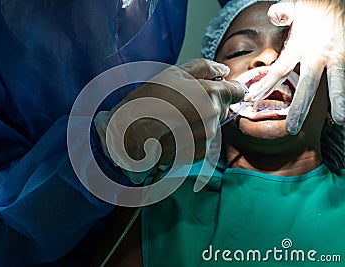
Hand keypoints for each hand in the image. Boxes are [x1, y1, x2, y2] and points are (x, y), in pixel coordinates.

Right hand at [95, 59, 244, 181]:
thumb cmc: (149, 100)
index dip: (227, 89)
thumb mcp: (174, 73)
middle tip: (182, 104)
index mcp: (211, 92)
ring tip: (175, 120)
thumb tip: (225, 71)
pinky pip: (203, 140)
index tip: (215, 89)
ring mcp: (208, 136)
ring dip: (198, 121)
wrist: (130, 134)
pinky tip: (175, 133)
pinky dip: (192, 137)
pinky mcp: (200, 152)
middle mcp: (214, 115)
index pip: (237, 91)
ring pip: (212, 124)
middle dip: (208, 105)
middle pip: (223, 108)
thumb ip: (204, 68)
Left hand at [246, 0, 344, 133]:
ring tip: (338, 119)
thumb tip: (274, 15)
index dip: (266, 86)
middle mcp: (318, 53)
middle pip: (307, 84)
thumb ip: (282, 13)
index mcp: (300, 45)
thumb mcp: (297, 6)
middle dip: (299, 108)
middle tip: (292, 128)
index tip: (253, 100)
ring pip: (336, 82)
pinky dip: (344, 92)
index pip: (280, 70)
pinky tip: (343, 108)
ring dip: (337, 101)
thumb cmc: (316, 5)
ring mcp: (337, 55)